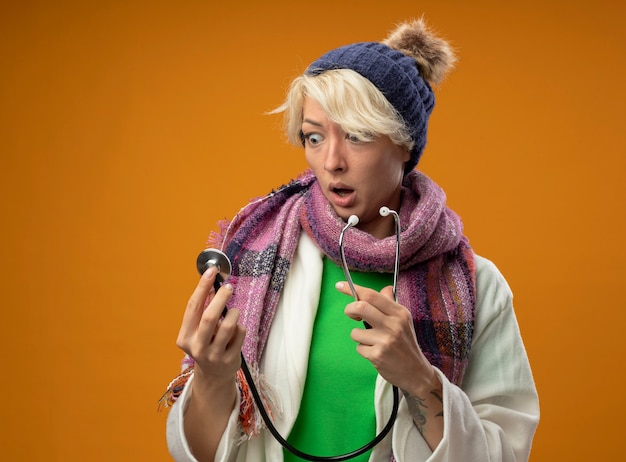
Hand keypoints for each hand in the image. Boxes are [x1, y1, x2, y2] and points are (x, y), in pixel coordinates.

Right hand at [176, 267, 245, 384]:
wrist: (214, 375)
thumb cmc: (207, 345)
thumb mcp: (200, 329)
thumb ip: (204, 308)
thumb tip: (211, 282)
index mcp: (185, 337)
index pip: (192, 307)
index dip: (202, 287)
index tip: (211, 271)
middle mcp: (196, 347)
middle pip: (209, 316)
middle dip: (220, 298)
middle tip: (228, 287)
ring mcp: (213, 355)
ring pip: (228, 325)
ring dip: (234, 313)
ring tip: (234, 312)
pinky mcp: (229, 360)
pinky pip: (240, 334)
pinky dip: (240, 327)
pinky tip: (236, 331)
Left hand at [335, 281, 437, 395]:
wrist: (416, 372)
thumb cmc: (406, 343)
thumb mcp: (404, 320)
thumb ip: (391, 304)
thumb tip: (384, 289)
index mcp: (399, 313)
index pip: (372, 295)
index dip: (353, 289)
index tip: (340, 286)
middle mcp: (393, 325)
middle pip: (361, 307)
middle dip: (349, 310)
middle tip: (351, 315)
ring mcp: (385, 340)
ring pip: (355, 332)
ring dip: (359, 337)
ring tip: (372, 342)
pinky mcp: (377, 355)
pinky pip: (359, 347)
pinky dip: (363, 350)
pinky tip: (375, 353)